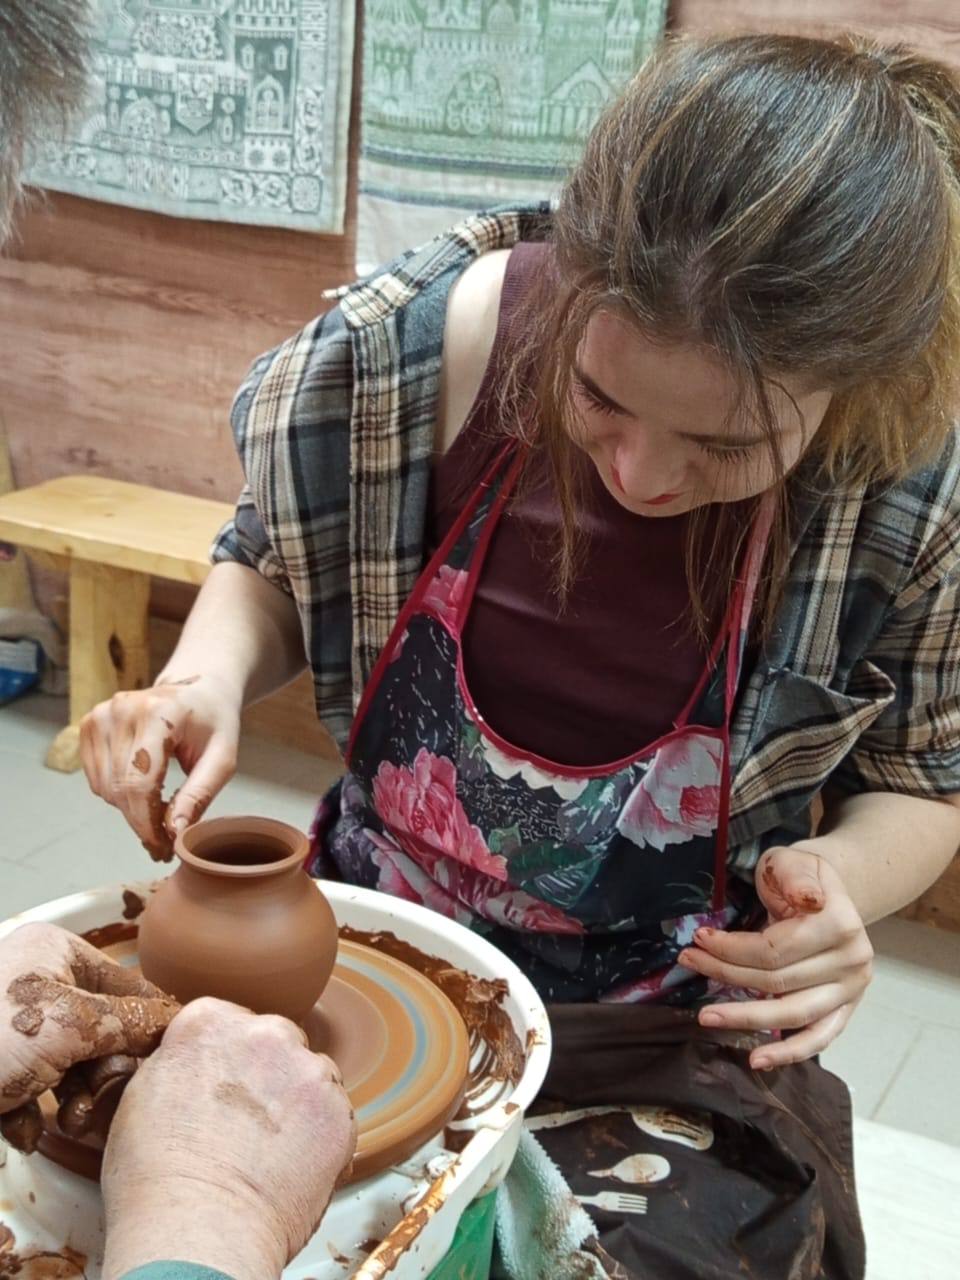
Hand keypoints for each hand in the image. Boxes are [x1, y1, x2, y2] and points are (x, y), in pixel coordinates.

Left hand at [0, 923, 177, 1150]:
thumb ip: (132, 1022)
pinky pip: (30, 1090)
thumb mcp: (72, 1025)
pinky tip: (23, 1130)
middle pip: (99, 1030)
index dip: (150, 1024)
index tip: (170, 1060)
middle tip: (100, 1100)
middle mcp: (34, 982)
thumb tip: (181, 1022)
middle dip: (102, 1073)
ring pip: (66, 1065)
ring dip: (72, 1100)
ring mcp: (9, 1026)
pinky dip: (30, 1114)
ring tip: (66, 1123)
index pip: (128, 986)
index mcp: (55, 951)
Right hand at [79, 672, 241, 859]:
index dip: (147, 821)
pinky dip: (118, 793)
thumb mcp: (223, 758)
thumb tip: (174, 832)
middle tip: (165, 839)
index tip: (163, 845)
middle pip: (119, 788)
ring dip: (130, 809)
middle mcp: (122, 709)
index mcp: (159, 713)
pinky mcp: (90, 723)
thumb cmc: (214, 722)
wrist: (198, 689)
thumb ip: (199, 794)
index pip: (139, 781)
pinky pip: (96, 778)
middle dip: (141, 822)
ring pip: (105, 788)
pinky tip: (143, 789)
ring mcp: (102, 714)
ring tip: (159, 809)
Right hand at [101, 998, 356, 1279]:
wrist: (197, 1230)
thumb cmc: (154, 1178)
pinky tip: (290, 1168)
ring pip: (310, 1076)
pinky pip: (334, 1116)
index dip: (225, 1059)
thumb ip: (177, 1062)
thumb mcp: (140, 1097)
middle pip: (275, 1041)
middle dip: (266, 1073)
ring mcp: (308, 1070)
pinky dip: (320, 1138)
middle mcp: (264, 1032)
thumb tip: (190, 1065)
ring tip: (269, 1152)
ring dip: (297, 1102)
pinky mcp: (338, 1112)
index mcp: (209, 1022)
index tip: (221, 1086)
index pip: (227, 1022)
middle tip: (246, 1124)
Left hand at [676, 846, 873, 1068]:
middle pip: (778, 981)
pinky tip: (757, 1060)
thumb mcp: (793, 862)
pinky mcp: (845, 1009)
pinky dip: (789, 1053)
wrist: (825, 891)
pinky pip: (819, 1038)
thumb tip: (809, 899)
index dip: (732, 949)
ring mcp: (851, 989)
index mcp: (841, 923)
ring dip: (746, 1018)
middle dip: (726, 975)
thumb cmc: (800, 876)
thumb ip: (796, 878)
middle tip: (688, 965)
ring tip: (706, 1018)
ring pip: (793, 1013)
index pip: (775, 949)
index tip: (698, 940)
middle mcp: (853, 961)